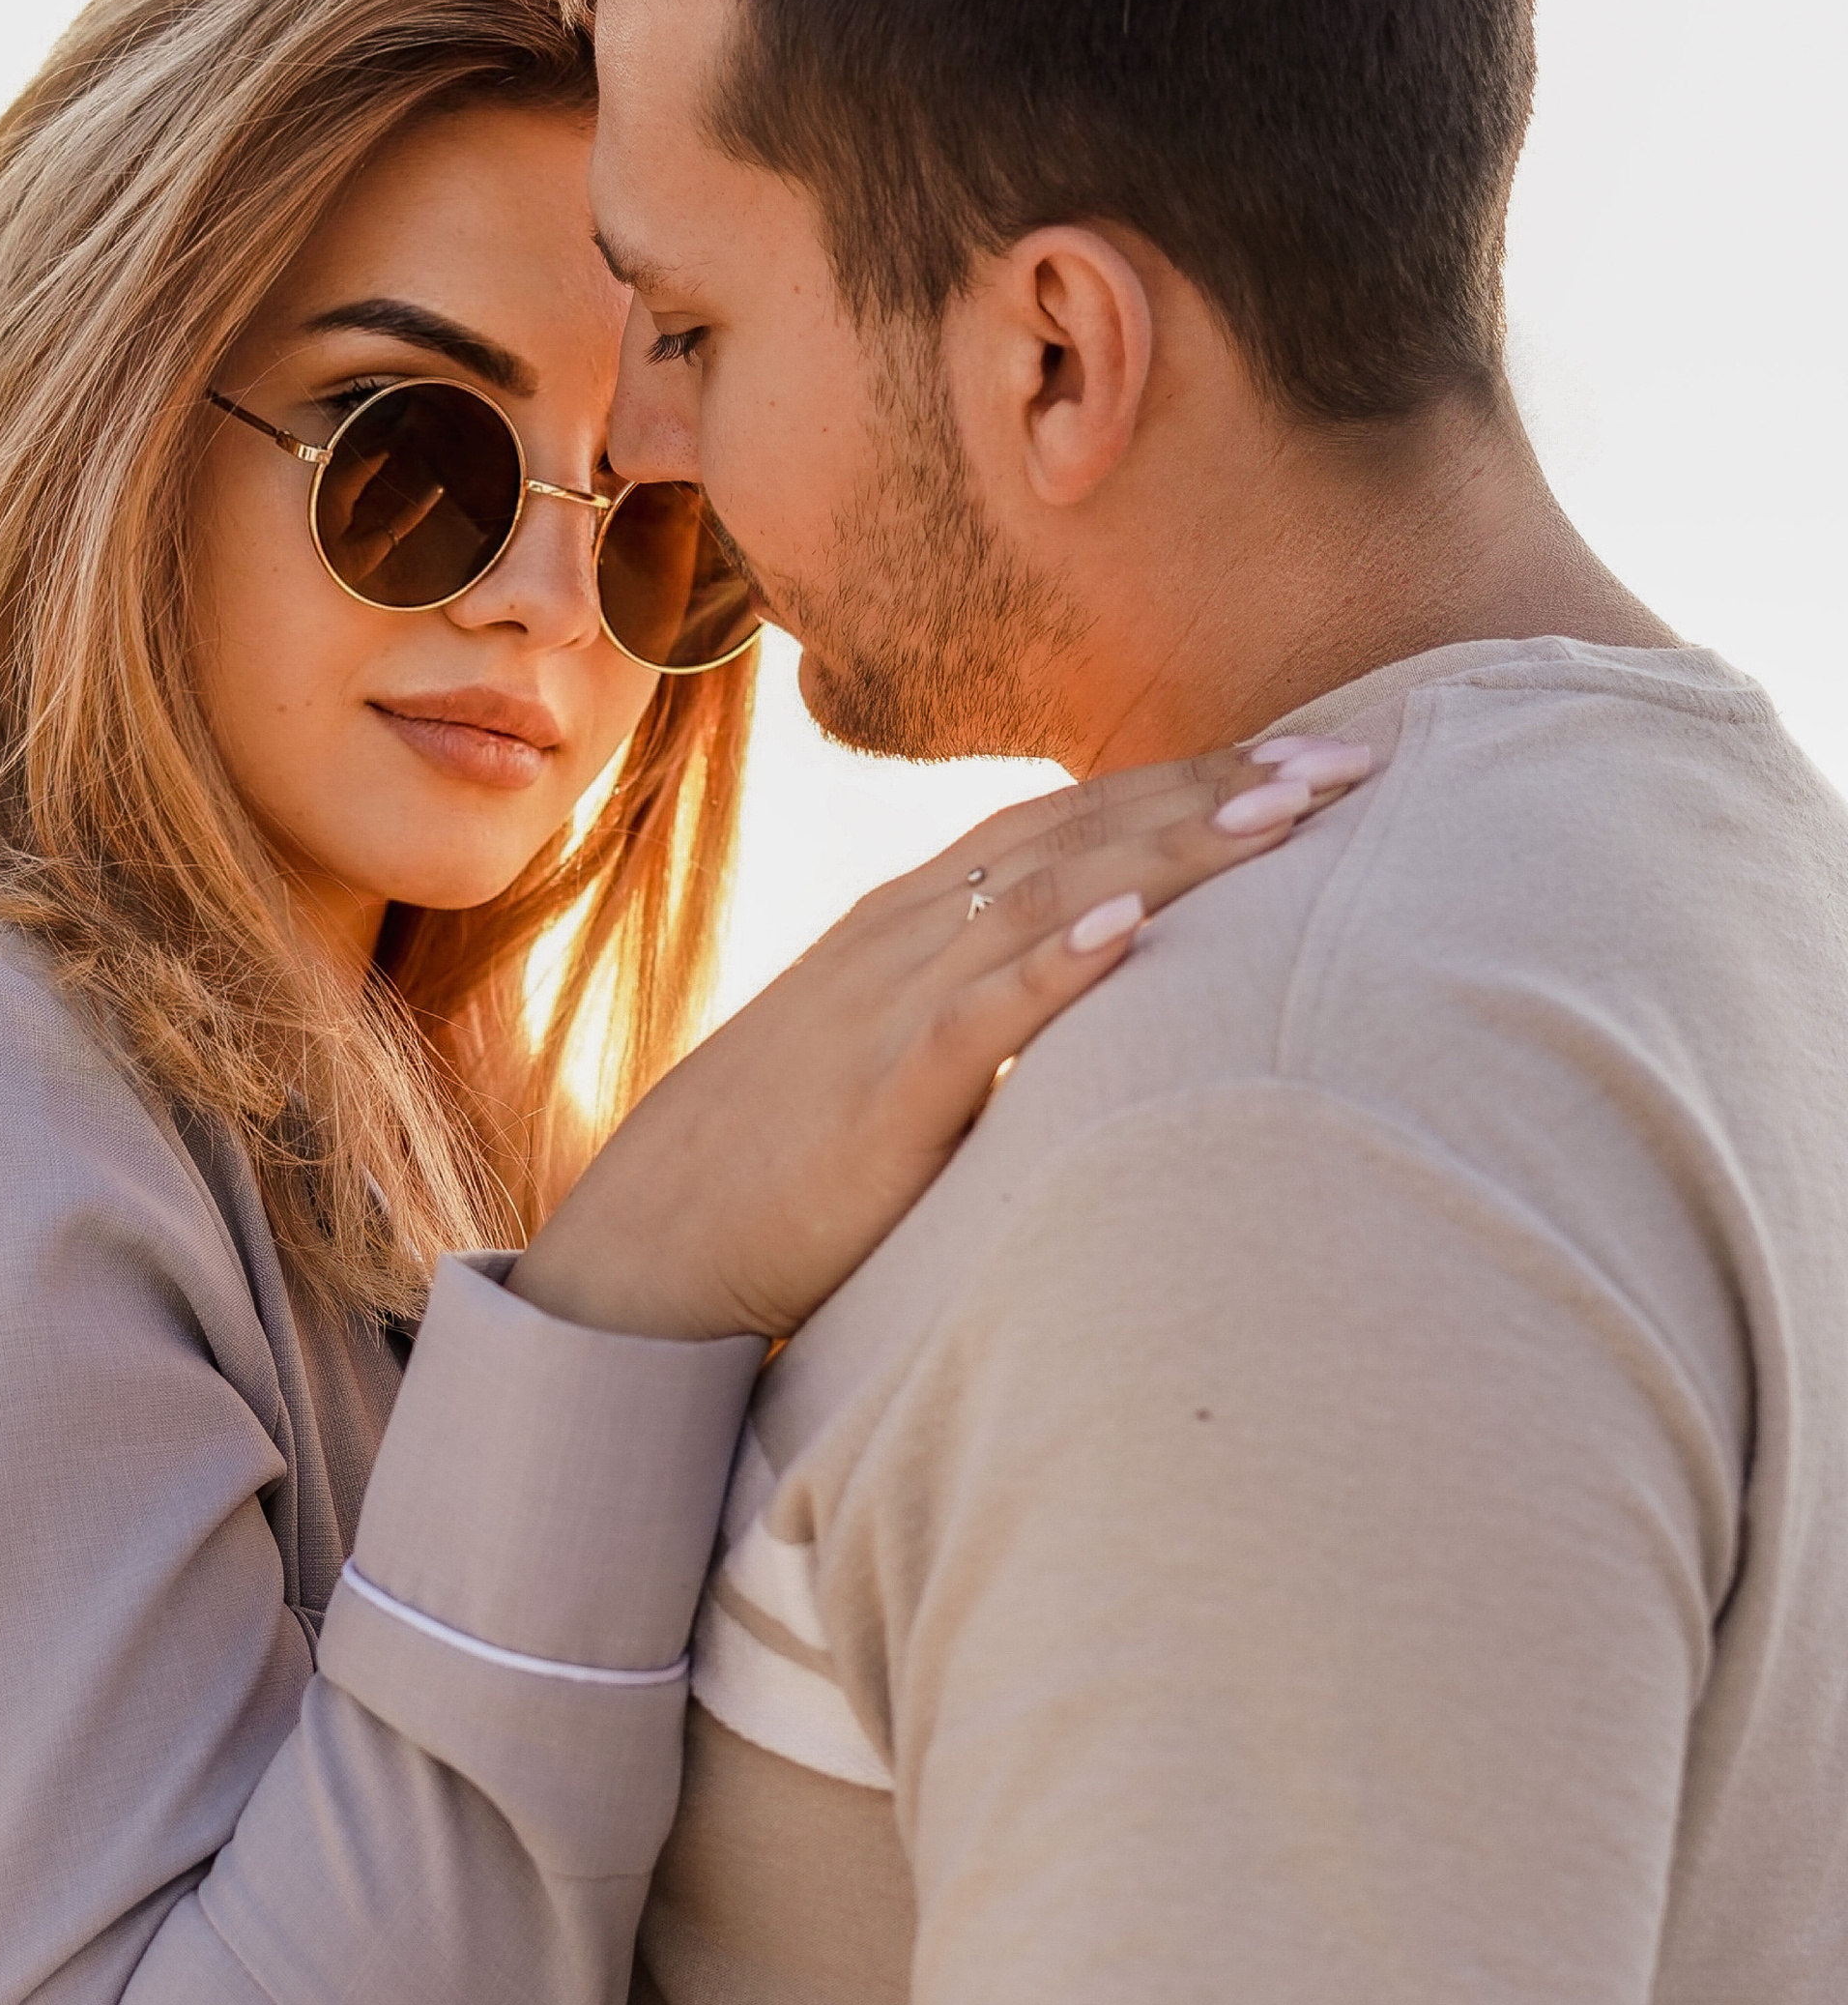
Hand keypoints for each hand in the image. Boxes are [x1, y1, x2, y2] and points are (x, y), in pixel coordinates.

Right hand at [509, 735, 1372, 1341]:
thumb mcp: (894, 1060)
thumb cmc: (780, 1164)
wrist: (650, 1249)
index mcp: (915, 923)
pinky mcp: (874, 1097)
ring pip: (1045, 900)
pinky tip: (1127, 931)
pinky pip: (971, 1019)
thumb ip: (987, 1016)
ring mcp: (886, 1007)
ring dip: (1167, 851)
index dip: (1197, 783)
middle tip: (1353, 755)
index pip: (1075, 821)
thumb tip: (1103, 1001)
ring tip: (1281, 814)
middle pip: (1082, 833)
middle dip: (1220, 791)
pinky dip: (1051, 968)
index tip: (1318, 757)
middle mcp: (906, 938)